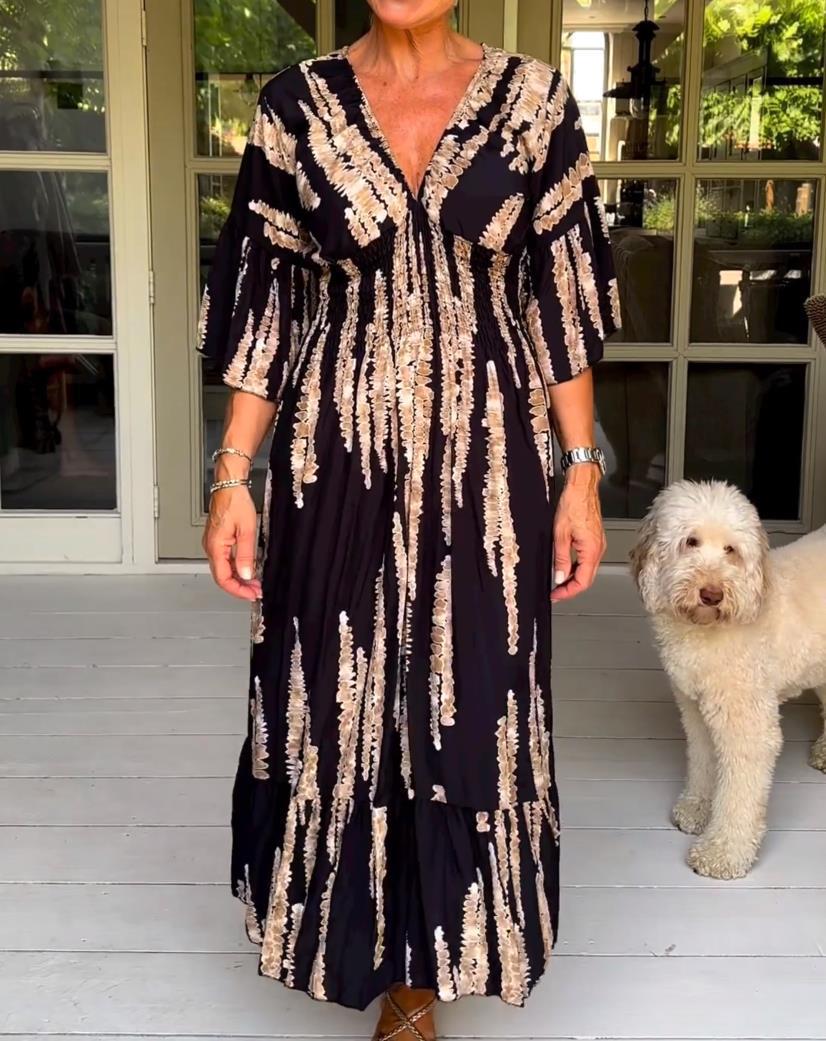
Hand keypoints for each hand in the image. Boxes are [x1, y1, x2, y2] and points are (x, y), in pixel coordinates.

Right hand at [202, 484, 261, 601]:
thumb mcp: (247, 530)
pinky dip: (236, 568)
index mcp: (215, 546)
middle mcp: (210, 547)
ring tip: (254, 582)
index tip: (251, 594)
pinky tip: (246, 569)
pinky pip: (224, 560)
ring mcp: (213, 544)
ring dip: (238, 578)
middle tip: (255, 591)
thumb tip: (246, 574)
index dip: (238, 590)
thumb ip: (246, 555)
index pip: (223, 578)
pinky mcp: (217, 540)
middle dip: (239, 587)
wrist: (229, 486)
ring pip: (223, 569)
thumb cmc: (235, 502)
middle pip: (222, 576)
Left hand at [551, 463, 605, 602]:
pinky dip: (577, 567)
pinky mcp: (595, 539)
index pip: (582, 581)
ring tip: (557, 582)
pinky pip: (587, 560)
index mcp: (591, 550)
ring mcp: (598, 544)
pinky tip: (565, 567)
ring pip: (588, 570)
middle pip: (587, 579)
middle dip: (571, 588)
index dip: (568, 592)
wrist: (582, 487)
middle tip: (555, 593)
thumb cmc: (573, 504)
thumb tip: (559, 577)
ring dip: (574, 578)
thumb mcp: (560, 535)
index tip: (556, 595)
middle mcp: (598, 549)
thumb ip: (560, 559)